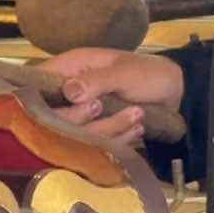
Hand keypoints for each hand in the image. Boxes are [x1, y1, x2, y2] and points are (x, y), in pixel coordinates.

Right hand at [44, 48, 186, 144]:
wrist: (176, 92)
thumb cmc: (148, 74)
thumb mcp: (125, 72)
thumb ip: (97, 80)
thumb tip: (69, 92)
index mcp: (71, 68)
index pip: (38, 83)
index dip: (37, 99)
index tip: (58, 109)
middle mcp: (70, 91)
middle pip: (53, 116)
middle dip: (80, 118)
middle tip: (101, 107)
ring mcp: (83, 113)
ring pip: (76, 134)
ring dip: (109, 127)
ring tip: (136, 115)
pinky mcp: (96, 131)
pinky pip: (95, 144)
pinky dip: (117, 139)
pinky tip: (136, 128)